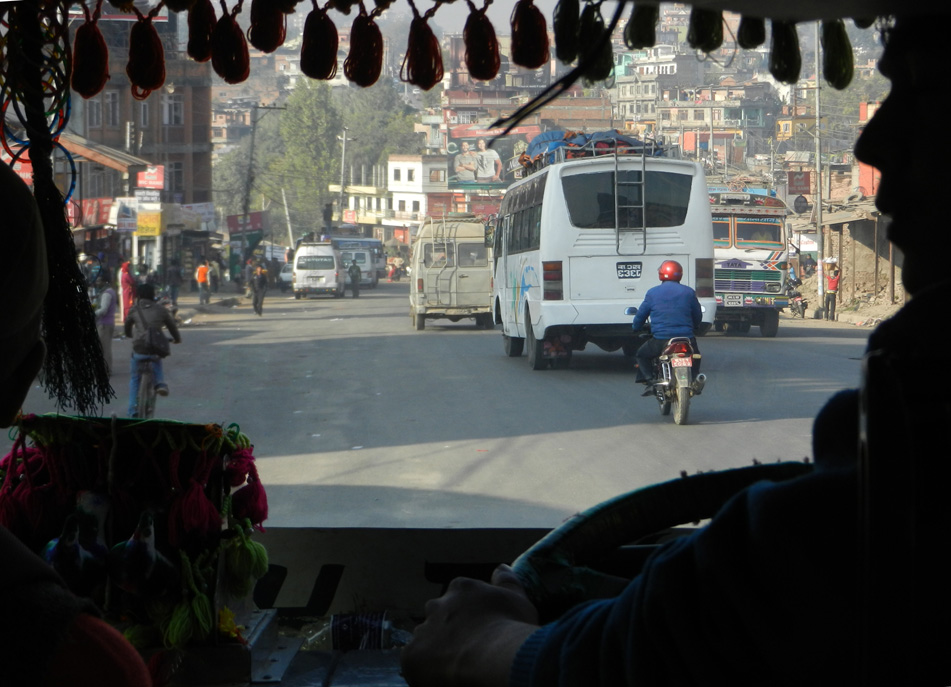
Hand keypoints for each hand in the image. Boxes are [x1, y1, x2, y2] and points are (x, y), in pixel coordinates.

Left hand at [400, 565, 539, 686]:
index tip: (481, 630)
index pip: (459, 597)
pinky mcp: (411, 655)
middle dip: (449, 630)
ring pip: (426, 640)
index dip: (470, 615)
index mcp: (461, 589)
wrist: (492, 657)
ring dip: (437, 650)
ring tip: (457, 666)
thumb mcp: (517, 598)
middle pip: (439, 617)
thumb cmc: (509, 627)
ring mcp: (422, 630)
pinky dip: (424, 670)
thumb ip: (507, 581)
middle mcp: (437, 605)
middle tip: (468, 649)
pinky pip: (414, 662)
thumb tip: (501, 567)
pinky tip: (441, 676)